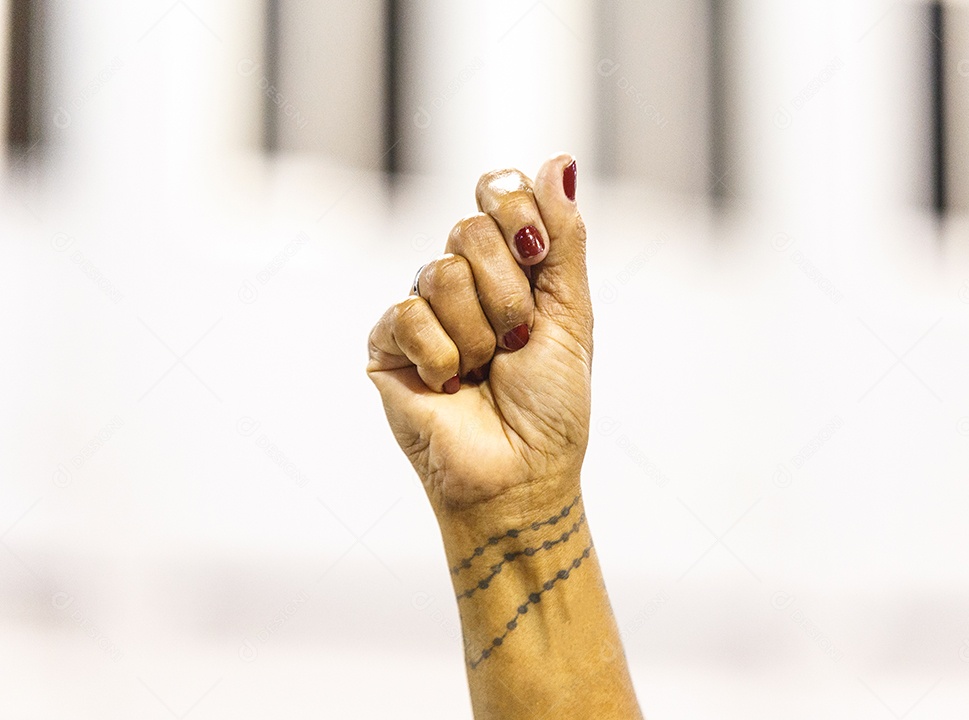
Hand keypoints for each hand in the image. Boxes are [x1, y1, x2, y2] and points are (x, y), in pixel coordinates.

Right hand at [367, 154, 589, 511]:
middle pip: (470, 228)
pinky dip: (442, 358)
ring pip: (440, 272)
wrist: (521, 473)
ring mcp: (423, 310)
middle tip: (517, 342)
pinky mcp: (388, 344)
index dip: (515, 208)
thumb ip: (563, 239)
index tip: (536, 251)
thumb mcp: (571, 314)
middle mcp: (463, 279)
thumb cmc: (552, 404)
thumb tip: (562, 160)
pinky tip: (449, 388)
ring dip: (479, 332)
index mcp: (509, 266)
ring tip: (486, 370)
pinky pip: (407, 314)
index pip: (497, 192)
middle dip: (508, 293)